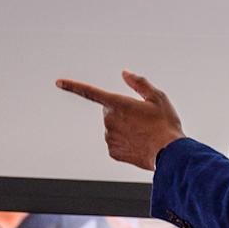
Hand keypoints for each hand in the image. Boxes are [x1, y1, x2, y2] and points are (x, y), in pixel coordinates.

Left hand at [55, 72, 186, 171]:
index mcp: (117, 104)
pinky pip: (115, 142)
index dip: (73, 86)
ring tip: (144, 132)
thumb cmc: (165, 124)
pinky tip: (139, 143)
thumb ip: (139, 83)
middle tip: (142, 118)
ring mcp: (109, 137)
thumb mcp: (157, 97)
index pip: (90, 92)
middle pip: (109, 111)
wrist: (170, 154)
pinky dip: (125, 141)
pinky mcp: (112, 151)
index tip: (58, 82)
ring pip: (112, 127)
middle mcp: (109, 120)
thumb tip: (125, 73)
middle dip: (121, 112)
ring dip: (124, 127)